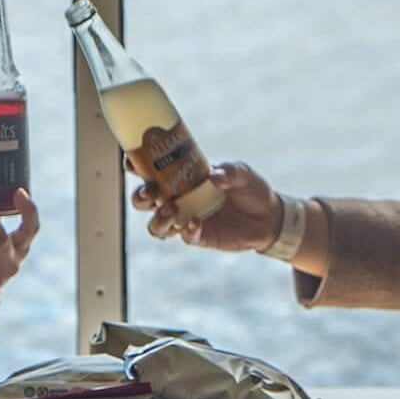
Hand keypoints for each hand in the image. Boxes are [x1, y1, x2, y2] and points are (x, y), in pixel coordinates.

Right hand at [131, 160, 278, 252]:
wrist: (269, 217)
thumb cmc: (250, 189)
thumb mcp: (242, 173)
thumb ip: (230, 171)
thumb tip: (215, 176)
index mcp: (181, 177)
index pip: (151, 170)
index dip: (135, 165)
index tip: (130, 162)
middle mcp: (178, 198)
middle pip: (144, 201)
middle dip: (141, 197)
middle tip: (151, 193)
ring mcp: (186, 218)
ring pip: (156, 226)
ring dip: (158, 219)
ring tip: (171, 209)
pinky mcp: (200, 236)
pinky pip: (184, 237)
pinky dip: (187, 230)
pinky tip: (196, 222)